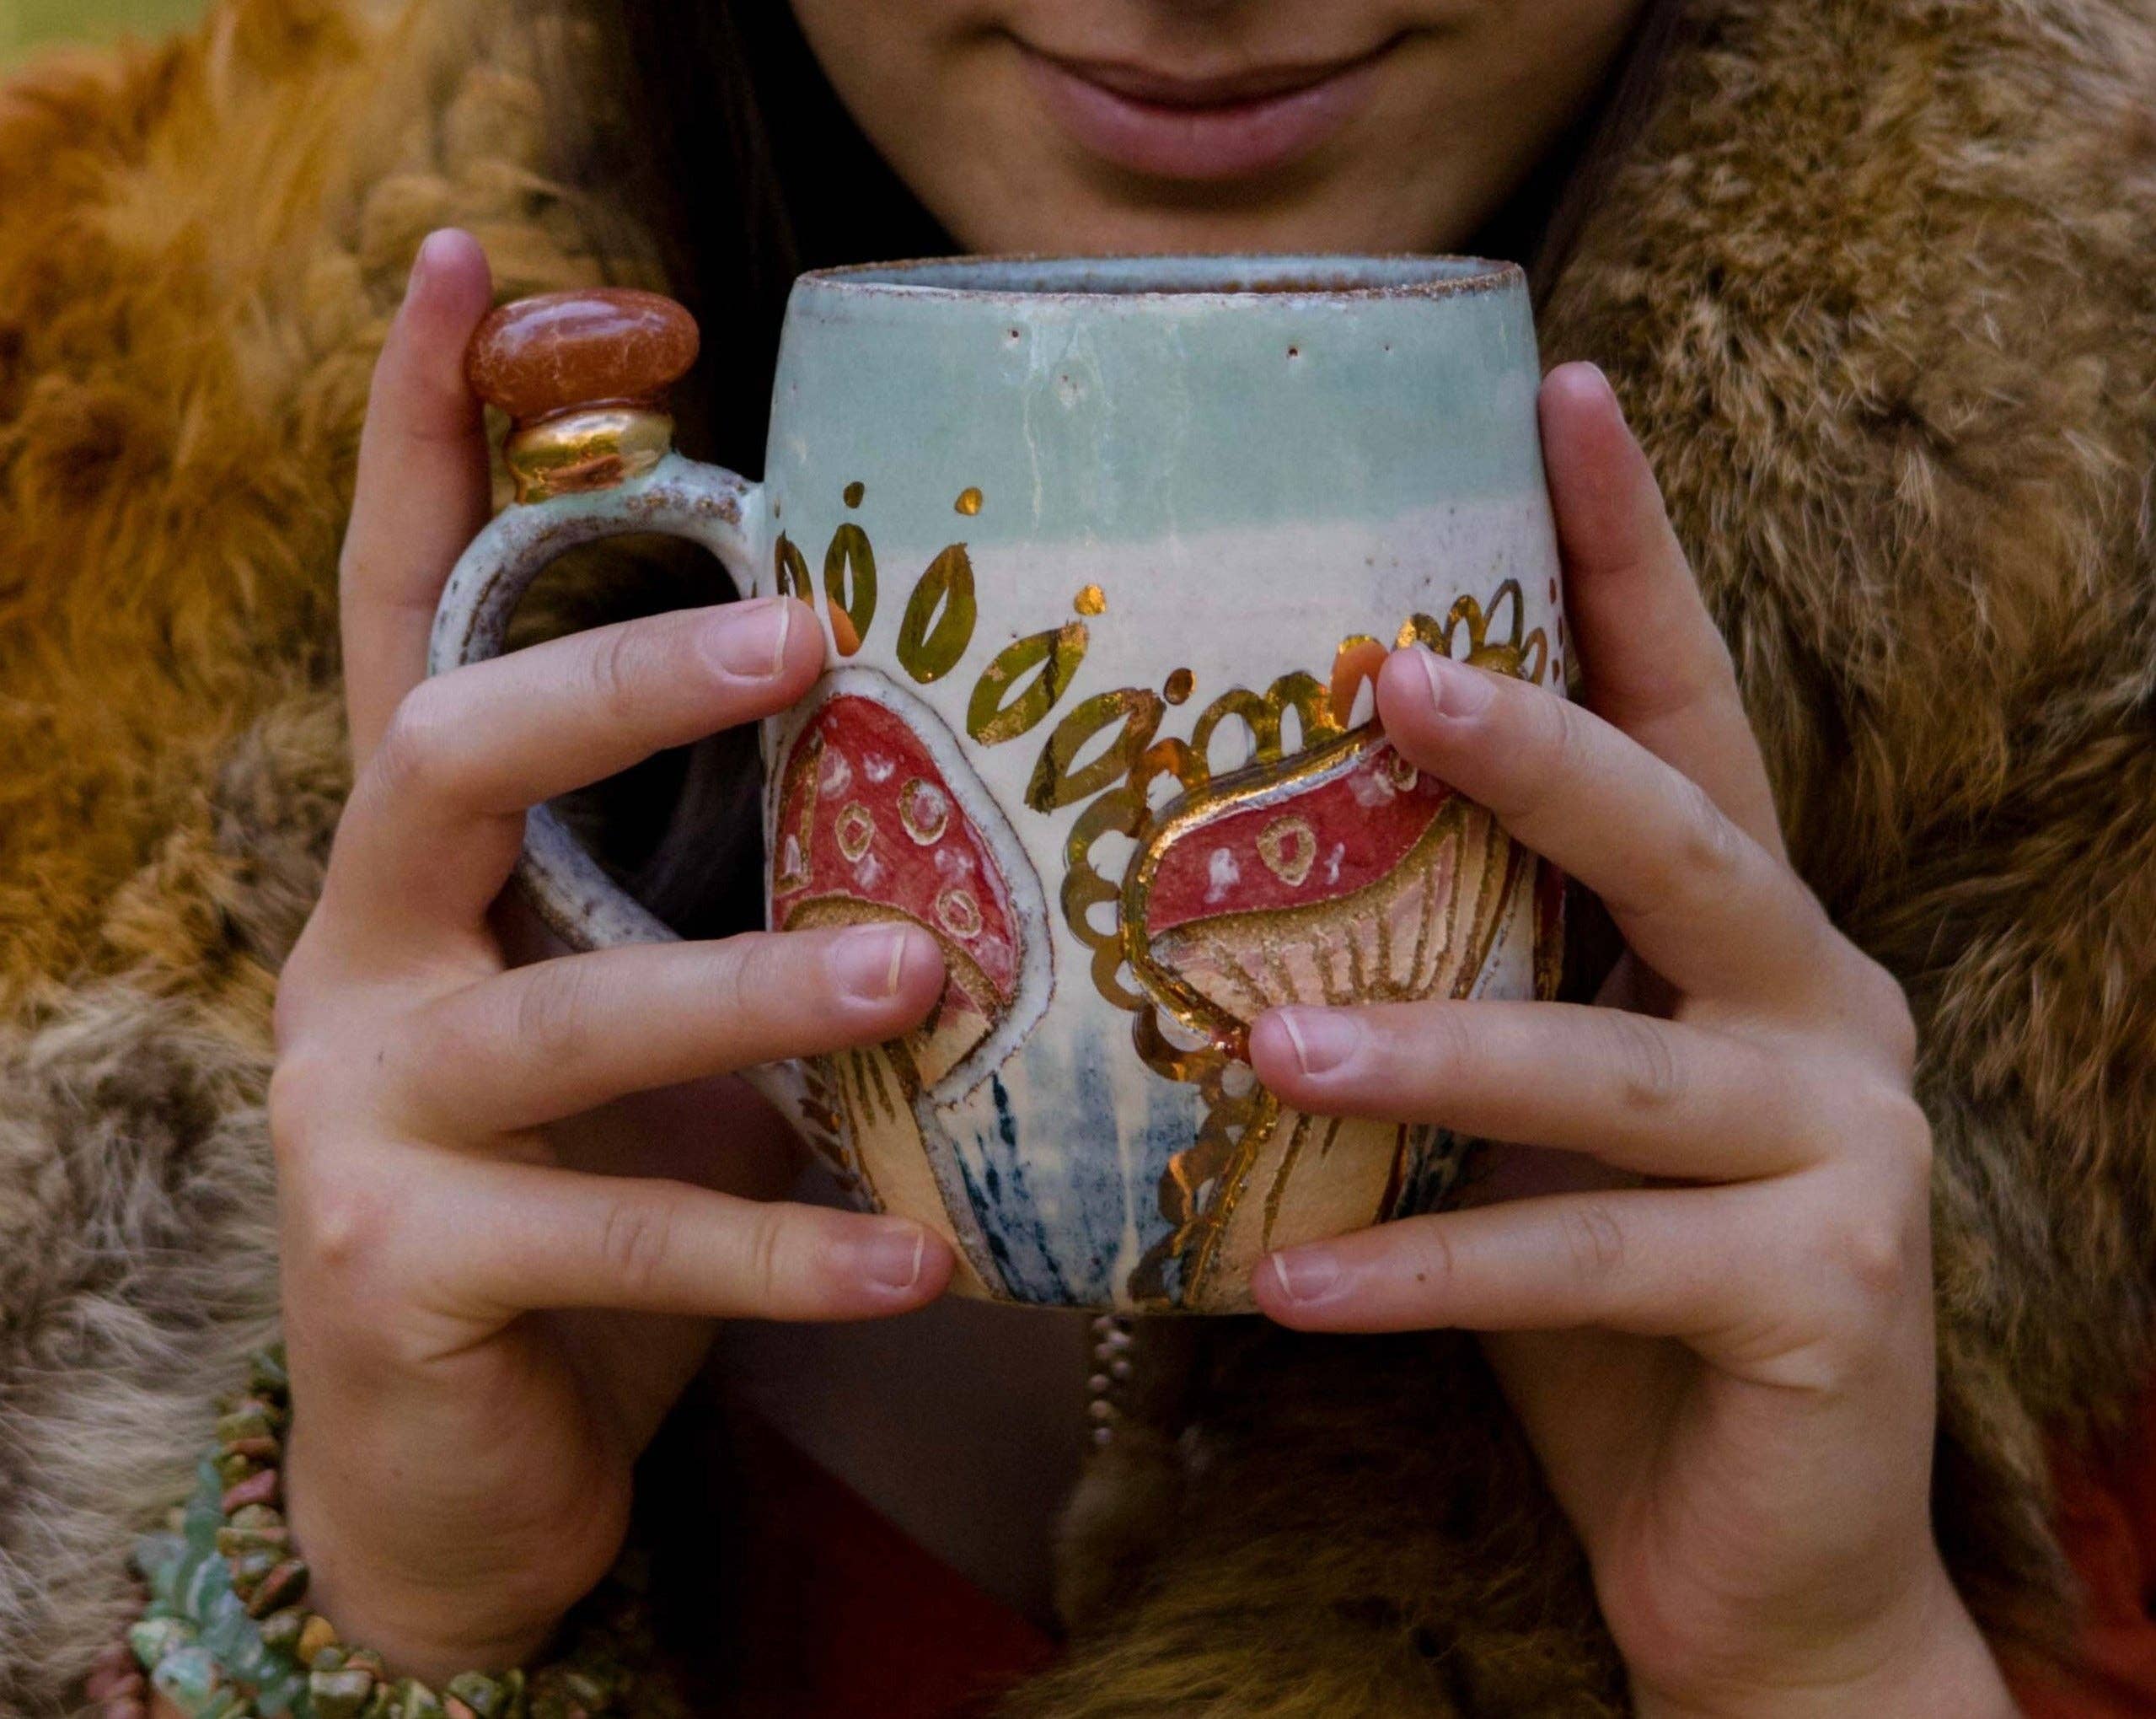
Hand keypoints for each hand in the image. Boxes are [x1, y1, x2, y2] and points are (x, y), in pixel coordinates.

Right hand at [271, 230, 954, 1683]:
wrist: (465, 1458)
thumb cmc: (586, 1194)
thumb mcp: (640, 1016)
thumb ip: (723, 902)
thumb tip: (968, 792)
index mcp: (426, 869)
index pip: (398, 611)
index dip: (416, 439)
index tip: (469, 267)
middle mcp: (362, 958)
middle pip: (447, 751)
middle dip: (619, 683)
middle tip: (806, 637)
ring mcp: (363, 1114)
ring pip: (559, 1015)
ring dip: (754, 990)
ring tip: (928, 979)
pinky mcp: (403, 1267)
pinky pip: (622, 1237)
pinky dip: (784, 1248)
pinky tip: (923, 1262)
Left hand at [1246, 366, 2015, 1716]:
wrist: (1750, 1550)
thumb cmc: (1606, 1303)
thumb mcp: (1524, 1115)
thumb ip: (1453, 990)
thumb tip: (1217, 883)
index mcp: (1747, 939)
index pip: (1689, 713)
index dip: (1630, 551)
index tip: (1559, 386)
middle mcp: (1823, 1009)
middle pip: (1689, 839)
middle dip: (1546, 751)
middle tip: (1392, 679)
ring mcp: (1849, 1153)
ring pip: (1620, 1075)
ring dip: (1438, 1058)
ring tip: (1266, 1053)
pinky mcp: (1832, 1299)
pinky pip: (1589, 1273)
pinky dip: (1429, 1274)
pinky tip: (1287, 1279)